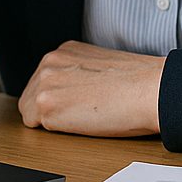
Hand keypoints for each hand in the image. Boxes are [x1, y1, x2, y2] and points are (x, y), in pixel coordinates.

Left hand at [17, 41, 164, 137]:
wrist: (150, 90)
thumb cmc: (137, 83)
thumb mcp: (100, 67)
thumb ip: (78, 73)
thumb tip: (71, 92)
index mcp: (64, 51)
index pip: (43, 82)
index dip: (59, 99)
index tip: (75, 105)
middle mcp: (50, 61)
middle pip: (31, 96)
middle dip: (51, 110)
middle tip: (83, 114)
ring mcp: (45, 81)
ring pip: (31, 112)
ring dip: (53, 121)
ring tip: (85, 116)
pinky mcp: (46, 104)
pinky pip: (37, 127)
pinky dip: (55, 131)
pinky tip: (81, 123)